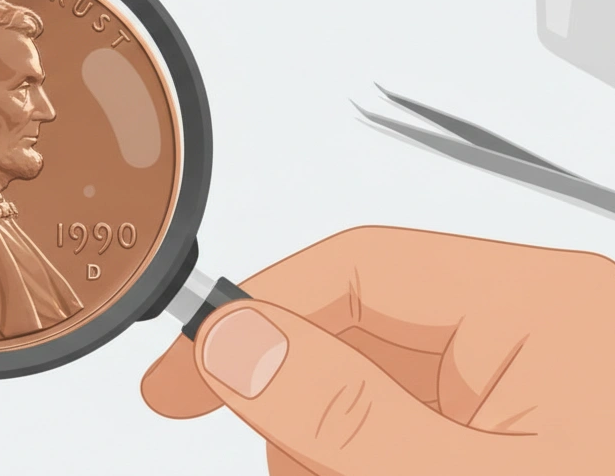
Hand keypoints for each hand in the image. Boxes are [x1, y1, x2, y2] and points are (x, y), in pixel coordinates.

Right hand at [141, 225, 614, 475]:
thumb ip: (346, 415)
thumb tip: (236, 346)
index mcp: (539, 309)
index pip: (357, 265)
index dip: (254, 314)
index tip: (181, 382)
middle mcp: (533, 335)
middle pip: (354, 335)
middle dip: (302, 416)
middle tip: (298, 473)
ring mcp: (524, 392)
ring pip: (368, 399)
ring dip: (328, 457)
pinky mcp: (515, 437)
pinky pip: (401, 436)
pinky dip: (363, 466)